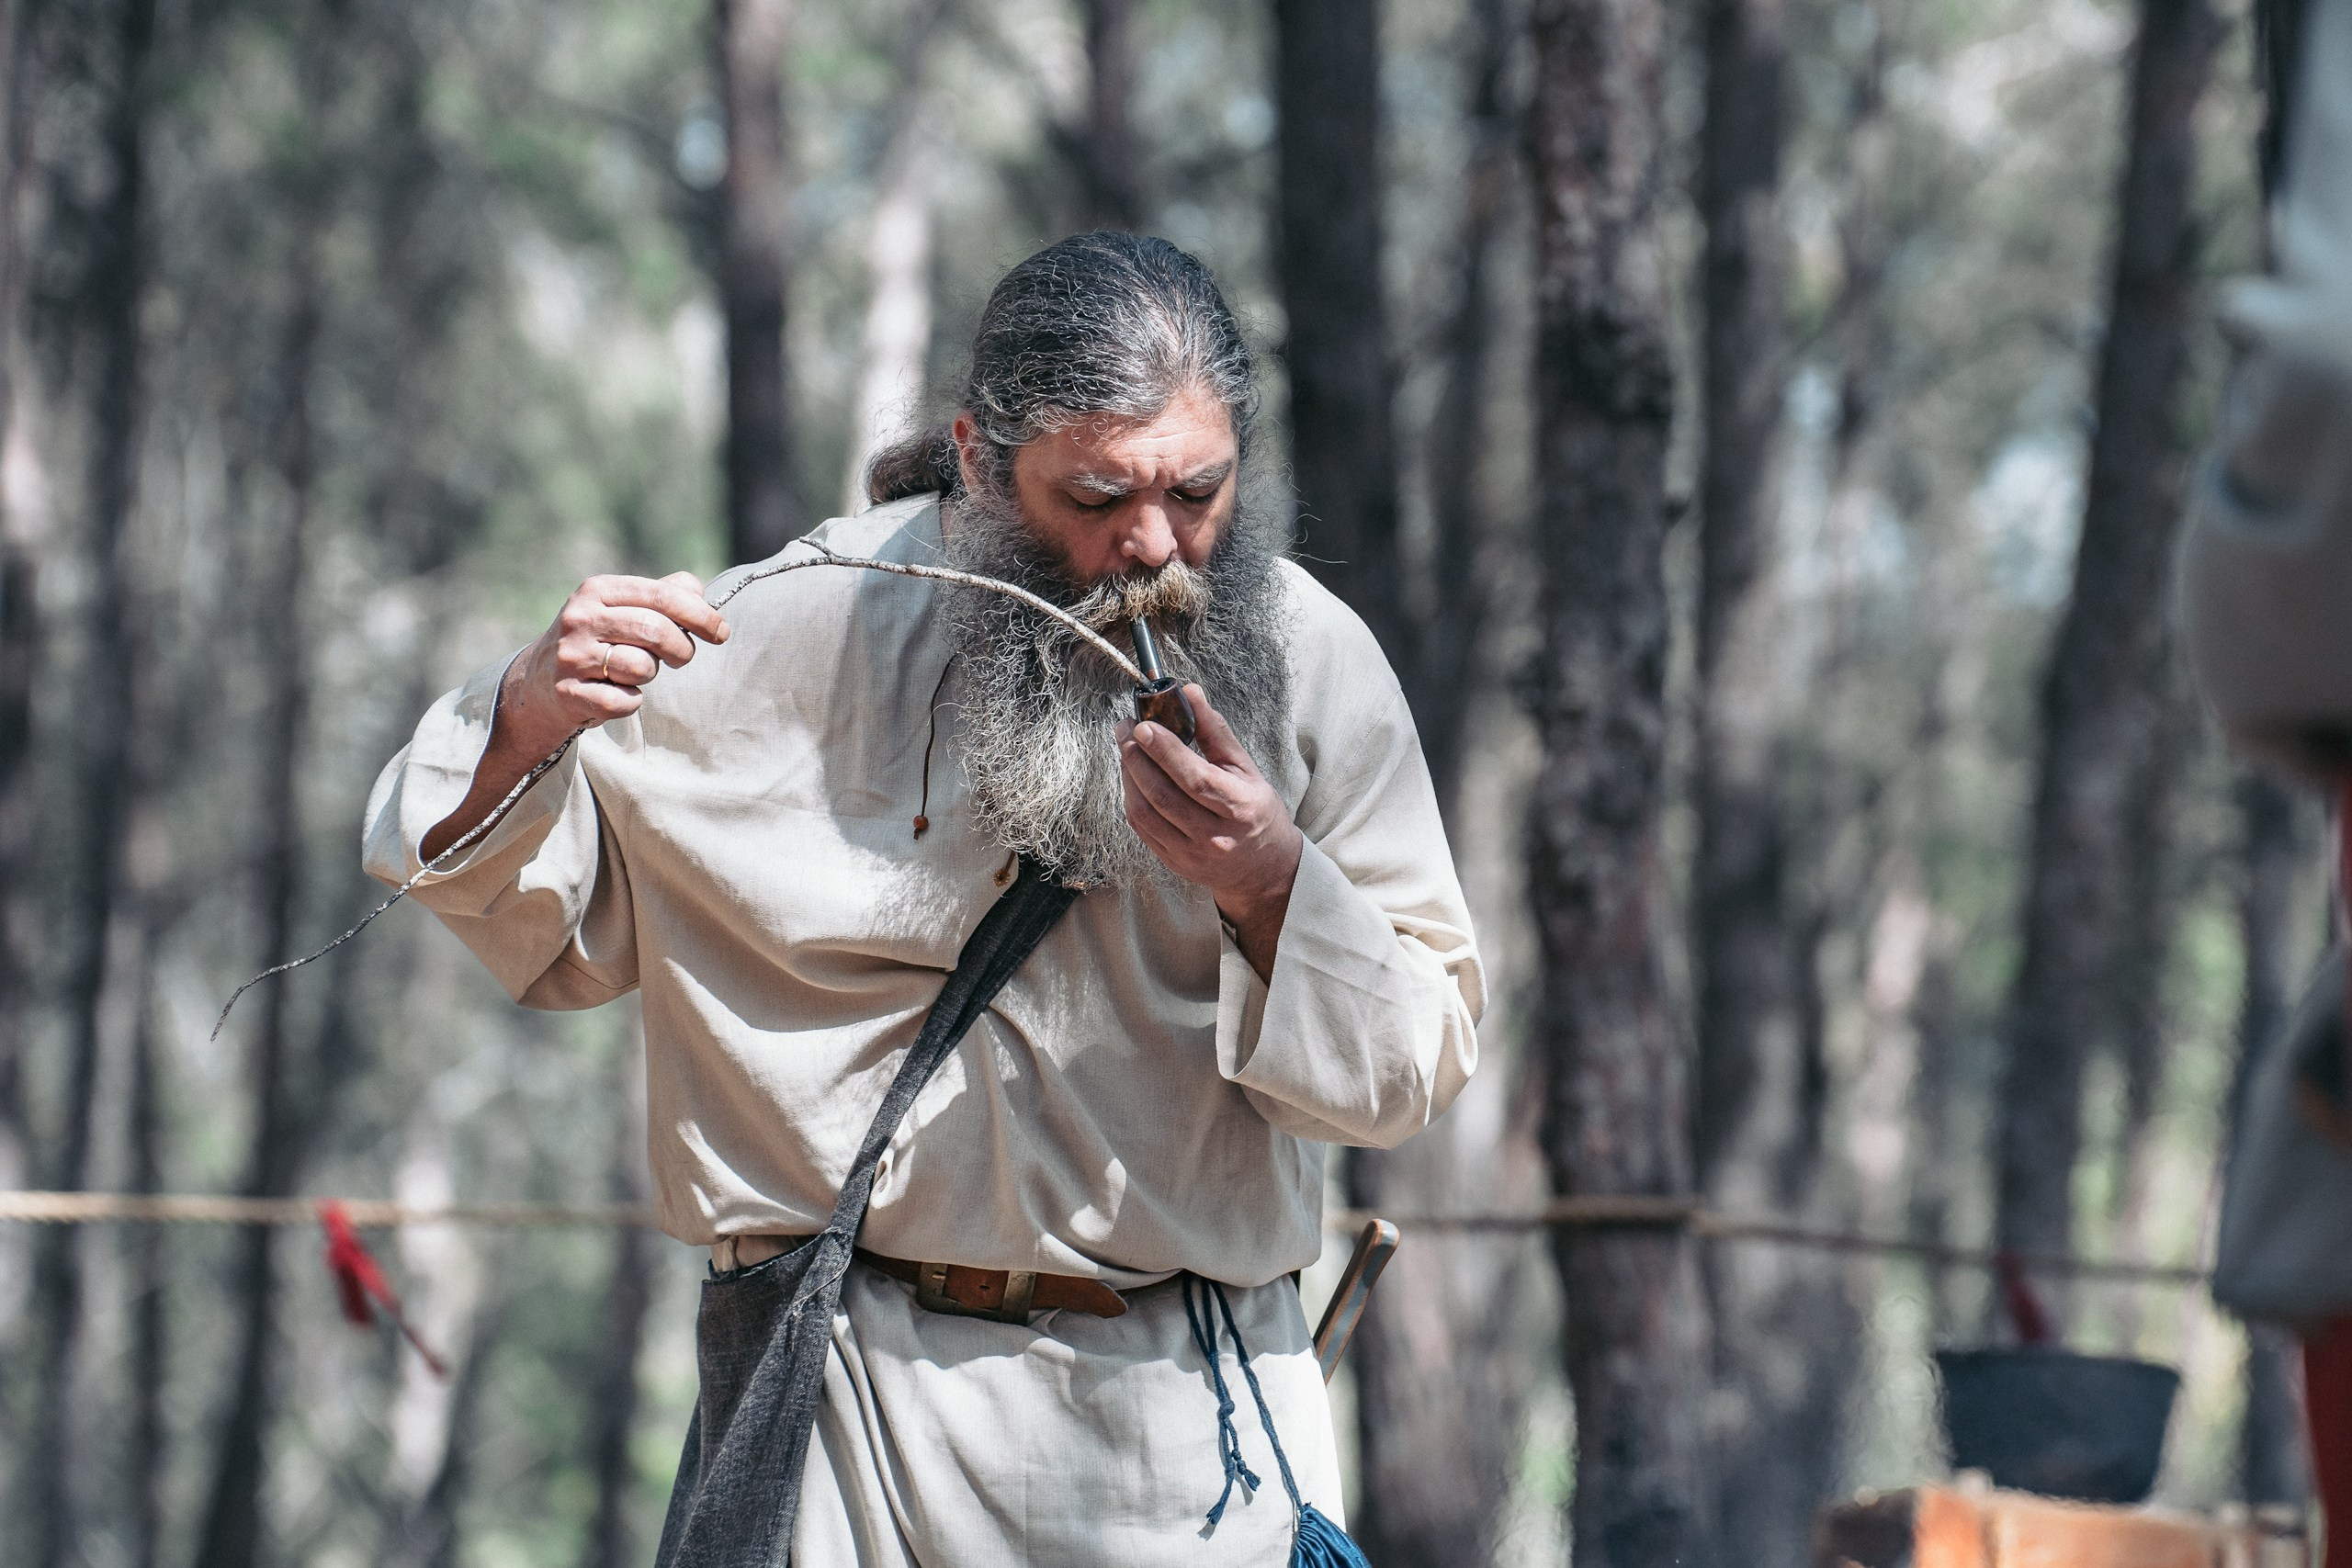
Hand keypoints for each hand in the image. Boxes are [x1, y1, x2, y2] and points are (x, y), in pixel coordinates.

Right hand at [420, 572, 727, 861]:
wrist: (537, 687)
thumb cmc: (595, 643)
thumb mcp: (619, 609)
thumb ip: (662, 595)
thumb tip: (699, 590)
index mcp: (597, 590)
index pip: (662, 595)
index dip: (700, 614)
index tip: (721, 632)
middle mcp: (580, 618)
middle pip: (656, 631)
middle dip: (681, 649)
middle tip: (680, 658)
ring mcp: (571, 657)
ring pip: (642, 667)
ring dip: (649, 676)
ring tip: (631, 673)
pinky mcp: (569, 694)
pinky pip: (626, 702)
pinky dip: (629, 702)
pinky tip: (613, 694)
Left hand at [1119, 684, 1301, 978]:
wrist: (1262, 867)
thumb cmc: (1255, 809)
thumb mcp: (1246, 768)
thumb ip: (1215, 731)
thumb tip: (1190, 693)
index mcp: (1239, 808)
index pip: (1195, 778)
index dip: (1165, 751)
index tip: (1142, 726)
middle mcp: (1214, 836)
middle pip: (1163, 795)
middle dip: (1136, 757)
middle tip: (1125, 729)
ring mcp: (1191, 854)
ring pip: (1145, 813)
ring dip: (1128, 776)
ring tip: (1126, 748)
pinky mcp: (1173, 863)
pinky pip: (1141, 828)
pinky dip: (1131, 798)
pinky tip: (1132, 777)